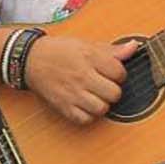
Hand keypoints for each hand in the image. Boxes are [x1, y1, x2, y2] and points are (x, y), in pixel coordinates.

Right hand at [23, 33, 141, 124]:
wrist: (31, 60)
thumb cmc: (60, 51)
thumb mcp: (86, 44)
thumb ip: (111, 50)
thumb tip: (133, 47)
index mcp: (89, 57)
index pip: (119, 72)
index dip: (118, 74)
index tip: (111, 73)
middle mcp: (82, 76)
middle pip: (114, 93)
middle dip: (113, 90)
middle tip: (104, 86)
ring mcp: (72, 93)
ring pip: (101, 108)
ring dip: (102, 104)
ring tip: (95, 96)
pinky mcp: (63, 106)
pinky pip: (85, 119)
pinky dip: (88, 114)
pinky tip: (85, 105)